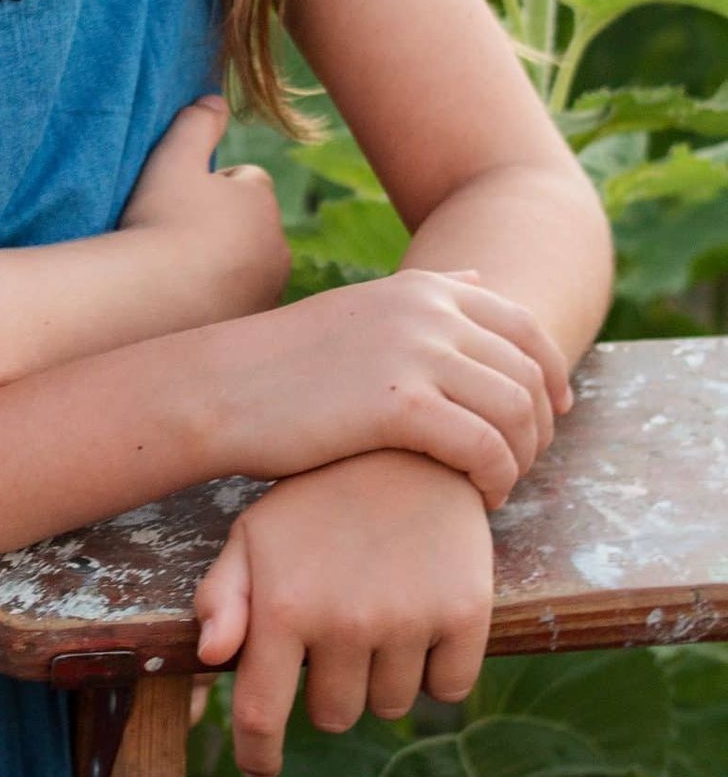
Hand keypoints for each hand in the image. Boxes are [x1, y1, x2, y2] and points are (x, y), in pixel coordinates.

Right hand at [120, 97, 290, 322]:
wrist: (151, 299)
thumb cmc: (160, 221)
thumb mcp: (172, 159)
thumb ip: (196, 122)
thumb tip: (215, 98)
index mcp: (262, 200)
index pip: (245, 179)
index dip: (208, 186)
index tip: (178, 203)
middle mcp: (278, 245)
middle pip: (249, 225)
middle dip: (221, 226)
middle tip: (175, 236)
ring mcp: (269, 289)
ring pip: (247, 264)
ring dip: (222, 264)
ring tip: (178, 271)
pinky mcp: (254, 323)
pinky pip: (239, 301)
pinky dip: (220, 298)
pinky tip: (188, 301)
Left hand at [194, 452, 493, 776]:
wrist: (409, 444)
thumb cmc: (317, 500)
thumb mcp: (255, 535)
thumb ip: (224, 597)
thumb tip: (211, 658)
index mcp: (284, 607)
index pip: (262, 715)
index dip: (259, 754)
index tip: (263, 767)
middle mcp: (345, 622)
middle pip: (333, 715)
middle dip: (328, 689)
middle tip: (336, 637)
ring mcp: (408, 620)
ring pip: (390, 706)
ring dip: (381, 678)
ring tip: (379, 616)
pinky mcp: (465, 614)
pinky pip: (450, 688)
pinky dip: (437, 671)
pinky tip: (424, 622)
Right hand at [218, 267, 571, 507]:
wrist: (221, 389)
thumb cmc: (286, 364)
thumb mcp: (364, 310)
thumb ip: (425, 297)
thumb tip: (478, 279)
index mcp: (423, 288)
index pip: (524, 326)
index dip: (552, 373)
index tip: (555, 413)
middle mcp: (429, 311)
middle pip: (527, 372)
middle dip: (539, 424)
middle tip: (524, 463)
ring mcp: (418, 354)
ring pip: (515, 412)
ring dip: (521, 457)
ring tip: (500, 485)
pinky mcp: (401, 405)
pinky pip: (484, 446)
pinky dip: (495, 477)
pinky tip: (480, 497)